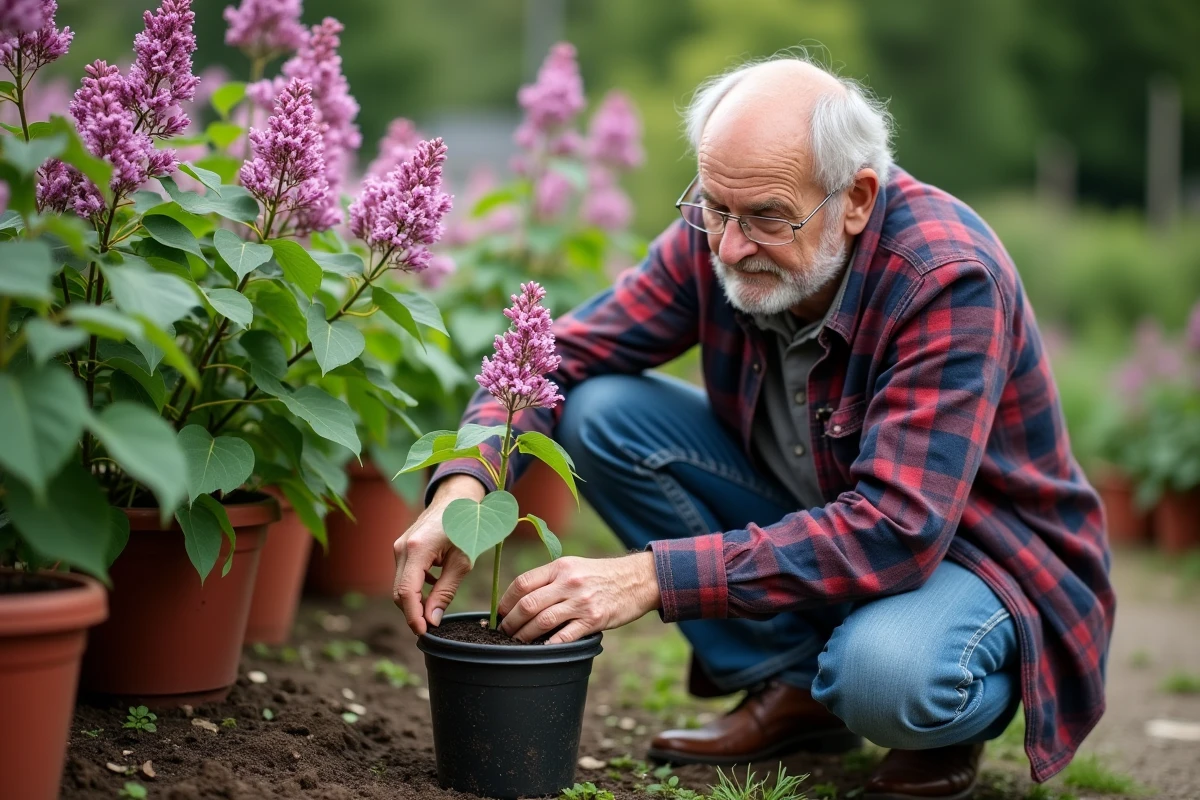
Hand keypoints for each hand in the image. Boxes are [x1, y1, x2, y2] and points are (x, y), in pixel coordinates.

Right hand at [392, 474, 485, 635]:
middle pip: (399, 592)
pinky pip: (403, 576)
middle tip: (432, 627)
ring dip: (415, 601)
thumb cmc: (465, 527)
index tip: (424, 633)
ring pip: (401, 585)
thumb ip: (445, 591)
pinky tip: (433, 590)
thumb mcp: (462, 561)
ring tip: (435, 612)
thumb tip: (433, 619)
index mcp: (417, 549)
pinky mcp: (402, 548)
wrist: (457, 499)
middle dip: (413, 613)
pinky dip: (415, 589)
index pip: (406, 592)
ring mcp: (399, 547)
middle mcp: (401, 548)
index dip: (413, 616)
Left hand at [497, 553, 660, 643]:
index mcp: (560, 567)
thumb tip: (520, 600)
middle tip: (504, 633)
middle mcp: (568, 582)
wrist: (637, 579)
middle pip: (528, 604)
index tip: (499, 614)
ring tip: (517, 642)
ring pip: (542, 621)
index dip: (505, 601)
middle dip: (511, 622)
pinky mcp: (594, 619)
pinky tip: (541, 650)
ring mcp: (581, 601)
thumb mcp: (574, 566)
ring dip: (524, 636)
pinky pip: (565, 636)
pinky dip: (549, 645)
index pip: (522, 583)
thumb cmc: (601, 575)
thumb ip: (550, 579)